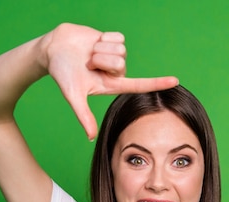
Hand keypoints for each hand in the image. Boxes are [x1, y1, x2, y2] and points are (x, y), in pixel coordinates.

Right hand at [43, 23, 178, 138]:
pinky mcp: (113, 40)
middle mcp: (116, 71)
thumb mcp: (73, 96)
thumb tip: (91, 137)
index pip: (139, 85)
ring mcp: (115, 54)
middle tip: (87, 63)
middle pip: (121, 63)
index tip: (175, 82)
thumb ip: (83, 116)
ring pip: (119, 50)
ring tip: (88, 54)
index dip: (157, 83)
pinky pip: (117, 37)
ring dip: (100, 50)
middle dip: (101, 61)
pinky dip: (102, 38)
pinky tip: (92, 43)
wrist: (53, 49)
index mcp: (112, 85)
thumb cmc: (62, 74)